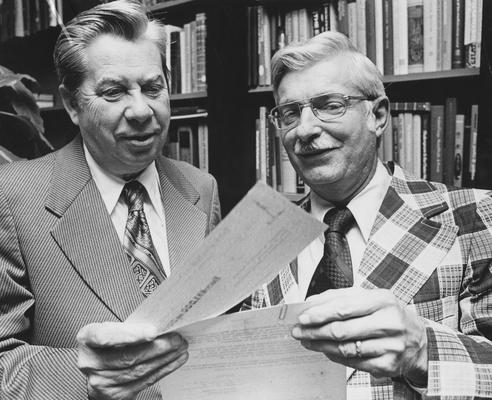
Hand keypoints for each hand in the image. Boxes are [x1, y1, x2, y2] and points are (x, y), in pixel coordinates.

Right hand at [76, 322, 187, 399]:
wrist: (100, 369)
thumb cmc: (110, 342)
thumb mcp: (112, 329)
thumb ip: (129, 327)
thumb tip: (161, 325)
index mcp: (87, 338)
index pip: (106, 336)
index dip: (130, 335)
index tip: (153, 331)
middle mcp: (90, 362)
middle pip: (127, 357)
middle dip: (157, 347)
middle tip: (176, 338)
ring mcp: (101, 381)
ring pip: (138, 371)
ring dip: (164, 359)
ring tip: (180, 348)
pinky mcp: (116, 395)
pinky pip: (144, 382)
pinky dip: (163, 369)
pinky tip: (174, 360)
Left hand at [292, 288, 427, 384]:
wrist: (418, 339)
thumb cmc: (388, 314)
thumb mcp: (370, 298)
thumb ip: (341, 297)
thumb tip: (311, 302)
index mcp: (383, 300)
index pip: (344, 307)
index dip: (320, 313)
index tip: (303, 317)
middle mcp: (389, 323)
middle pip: (342, 330)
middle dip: (315, 331)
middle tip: (298, 331)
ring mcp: (390, 346)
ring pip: (345, 348)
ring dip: (320, 345)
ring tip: (307, 341)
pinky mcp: (388, 366)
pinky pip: (353, 363)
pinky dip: (335, 357)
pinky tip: (325, 350)